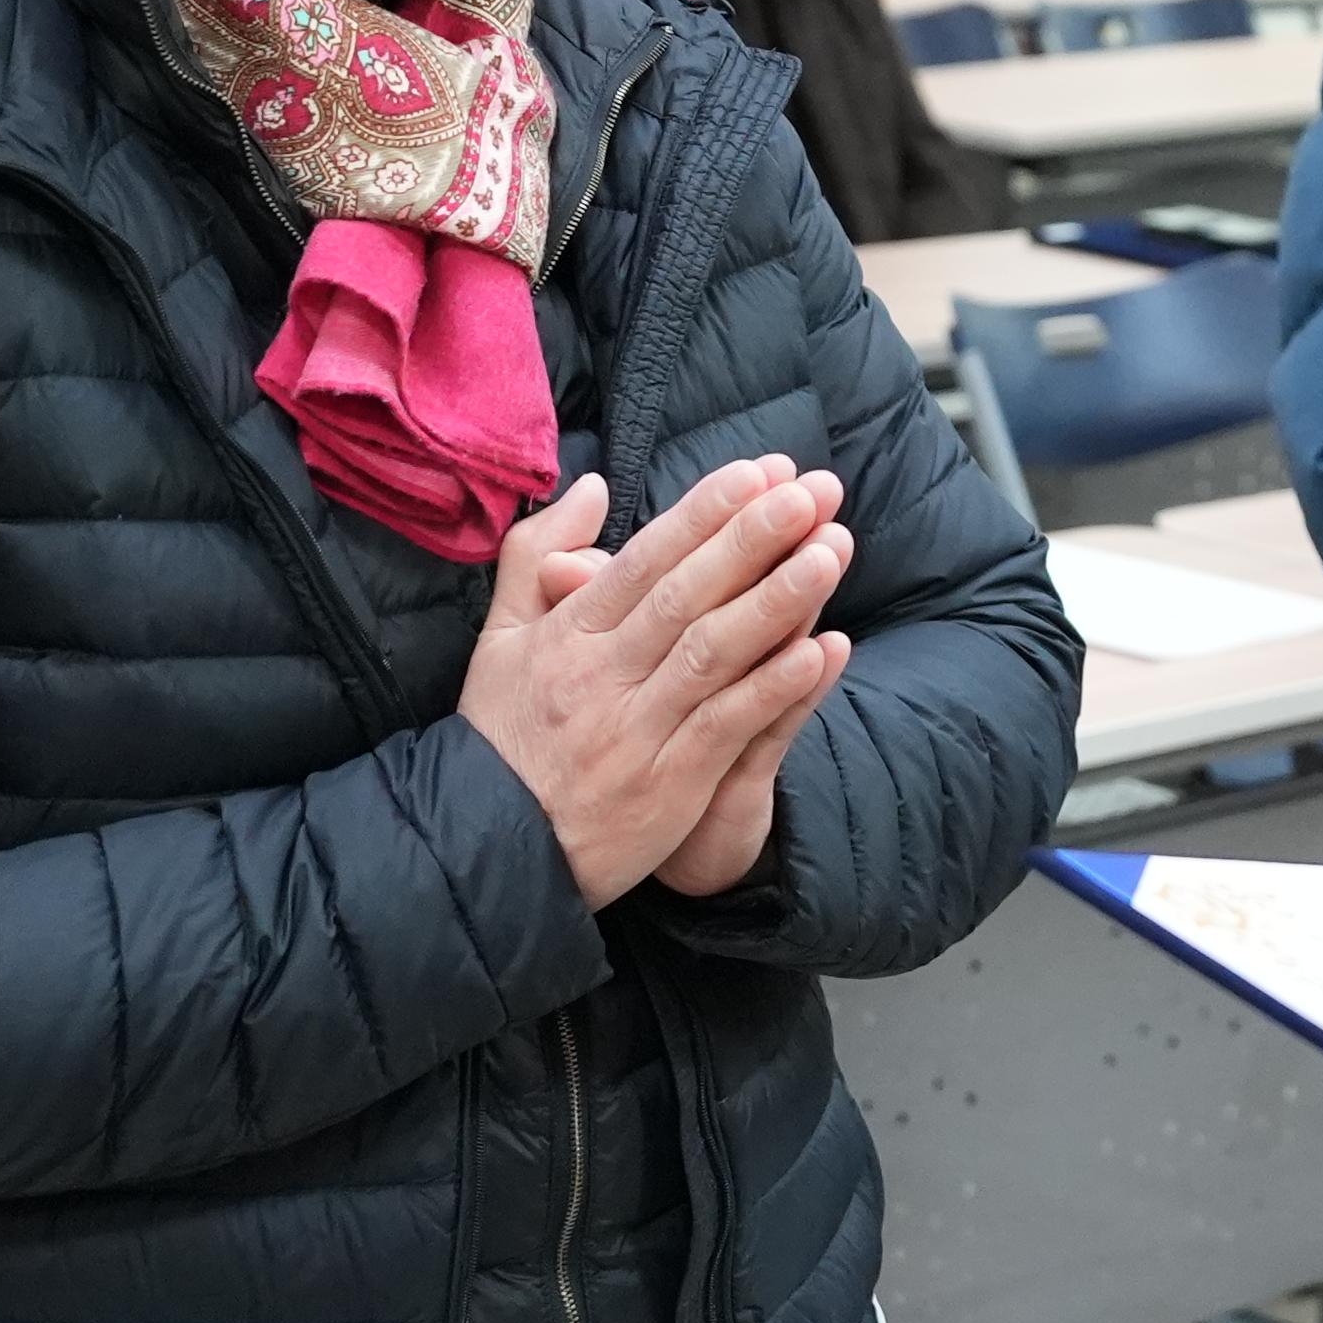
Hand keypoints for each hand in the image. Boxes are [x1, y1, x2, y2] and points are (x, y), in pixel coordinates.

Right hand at [458, 458, 853, 906]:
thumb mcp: (499, 639)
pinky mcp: (669, 785)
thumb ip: (537, 556)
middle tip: (809, 492)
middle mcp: (602, 675)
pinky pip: (726, 726)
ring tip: (829, 552)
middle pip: (686, 595)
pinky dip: (773, 688)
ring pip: (713, 654)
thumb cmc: (502, 738)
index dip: (703, 514)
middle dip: (751, 539)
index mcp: (566, 635)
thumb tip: (592, 486)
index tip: (757, 472)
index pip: (644, 561)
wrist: (493, 849)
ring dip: (776, 601)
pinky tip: (819, 652)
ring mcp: (637, 730)